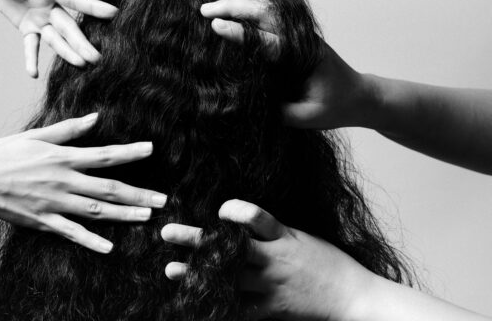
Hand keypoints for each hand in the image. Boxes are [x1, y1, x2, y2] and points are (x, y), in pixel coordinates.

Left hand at [0, 0, 116, 77]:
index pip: (76, 0)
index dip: (94, 7)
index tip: (114, 13)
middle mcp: (52, 7)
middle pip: (70, 28)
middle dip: (83, 43)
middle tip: (97, 58)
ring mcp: (42, 20)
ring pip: (57, 40)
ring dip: (68, 53)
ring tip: (81, 65)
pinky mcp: (29, 30)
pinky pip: (31, 47)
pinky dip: (31, 59)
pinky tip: (33, 74)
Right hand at [0, 113, 166, 253]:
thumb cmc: (2, 154)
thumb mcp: (35, 136)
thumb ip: (68, 129)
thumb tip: (95, 118)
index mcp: (63, 158)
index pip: (104, 154)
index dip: (130, 152)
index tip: (151, 149)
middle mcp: (64, 181)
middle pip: (108, 188)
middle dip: (138, 194)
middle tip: (162, 199)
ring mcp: (55, 203)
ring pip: (96, 211)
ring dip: (124, 214)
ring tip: (147, 217)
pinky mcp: (43, 221)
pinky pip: (72, 233)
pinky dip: (91, 240)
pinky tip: (110, 247)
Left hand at [161, 199, 374, 320]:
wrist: (353, 297)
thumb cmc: (326, 262)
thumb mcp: (301, 237)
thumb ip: (272, 231)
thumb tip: (238, 220)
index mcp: (284, 237)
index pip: (255, 217)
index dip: (233, 211)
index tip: (218, 210)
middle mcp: (275, 260)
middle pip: (229, 247)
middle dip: (197, 239)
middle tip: (168, 232)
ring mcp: (272, 286)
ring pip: (228, 279)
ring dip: (197, 274)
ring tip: (171, 269)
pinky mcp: (272, 309)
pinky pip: (240, 310)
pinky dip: (219, 307)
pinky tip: (197, 305)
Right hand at [201, 0, 377, 128]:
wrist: (358, 96)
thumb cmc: (334, 108)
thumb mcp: (306, 118)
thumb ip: (278, 110)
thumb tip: (245, 102)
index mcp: (304, 56)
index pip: (267, 41)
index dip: (240, 34)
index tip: (216, 27)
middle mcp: (301, 38)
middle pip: (265, 15)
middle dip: (234, 9)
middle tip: (205, 10)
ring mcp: (300, 33)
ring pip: (268, 8)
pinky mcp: (296, 34)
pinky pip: (272, 14)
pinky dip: (252, 3)